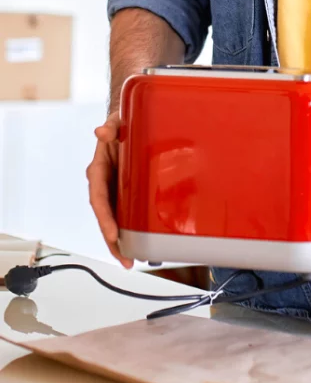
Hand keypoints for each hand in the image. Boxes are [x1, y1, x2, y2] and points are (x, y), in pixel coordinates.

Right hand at [86, 113, 132, 268]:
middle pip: (105, 217)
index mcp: (99, 169)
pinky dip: (130, 230)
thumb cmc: (121, 124)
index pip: (98, 198)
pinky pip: (126, 214)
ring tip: (130, 260)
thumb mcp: (117, 122)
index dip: (104, 217)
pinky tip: (140, 245)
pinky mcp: (126, 193)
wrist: (129, 124)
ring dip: (120, 242)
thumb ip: (111, 127)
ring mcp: (115, 191)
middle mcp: (104, 184)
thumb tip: (102, 131)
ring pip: (114, 220)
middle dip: (112, 240)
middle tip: (124, 259)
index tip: (112, 234)